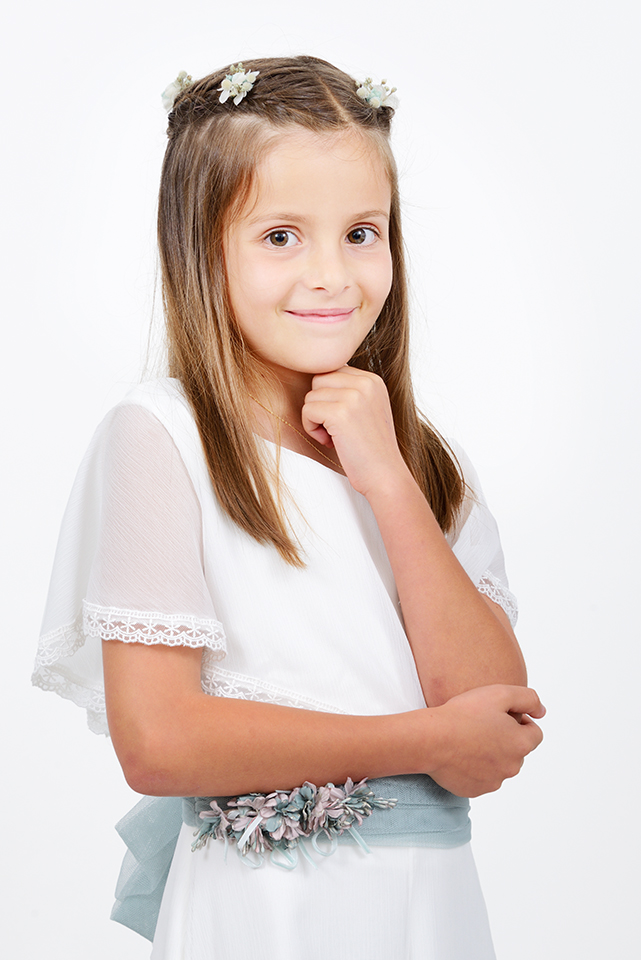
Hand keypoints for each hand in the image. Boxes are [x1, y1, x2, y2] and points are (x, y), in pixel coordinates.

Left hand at [301, 366, 407, 495]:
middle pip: (318, 380)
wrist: (385, 475)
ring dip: (315, 419)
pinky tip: (330, 442)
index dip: (329, 396)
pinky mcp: (340, 413)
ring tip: (334, 436)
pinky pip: (307, 410)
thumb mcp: (368, 409)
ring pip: (310, 396)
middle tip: (334, 428)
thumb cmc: (371, 449)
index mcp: (373, 380)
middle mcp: (366, 382)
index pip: (332, 371)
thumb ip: (350, 391)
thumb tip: (316, 377)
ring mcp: (354, 396)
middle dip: (319, 404)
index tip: (342, 419)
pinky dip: (312, 429)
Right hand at [423, 685, 544, 797]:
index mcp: (521, 744)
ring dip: (491, 753)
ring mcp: (493, 781)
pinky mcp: (475, 790)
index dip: (519, 720)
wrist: (431, 739)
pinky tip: (460, 753)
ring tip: (468, 738)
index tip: (499, 714)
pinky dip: (475, 767)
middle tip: (481, 724)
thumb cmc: (463, 714)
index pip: (534, 732)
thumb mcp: (499, 694)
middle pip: (517, 750)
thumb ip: (528, 699)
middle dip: (505, 738)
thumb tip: (542, 711)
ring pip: (499, 765)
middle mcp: (512, 767)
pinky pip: (481, 777)